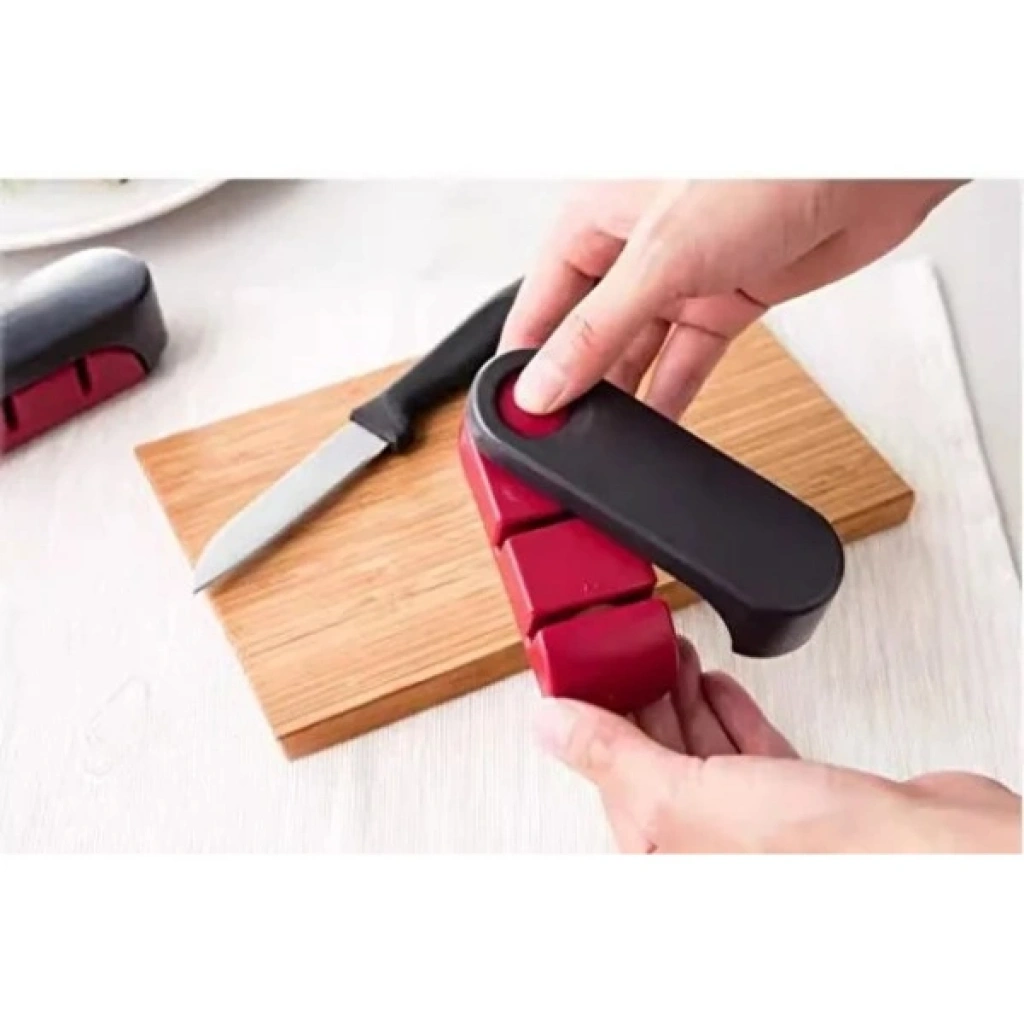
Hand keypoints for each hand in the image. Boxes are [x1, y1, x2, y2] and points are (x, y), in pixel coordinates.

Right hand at [501, 179, 964, 417]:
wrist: (866, 168)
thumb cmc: (764, 170)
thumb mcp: (658, 259)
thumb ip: (596, 332)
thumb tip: (543, 385)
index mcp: (596, 222)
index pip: (538, 304)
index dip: (525, 359)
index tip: (515, 411)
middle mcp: (634, 251)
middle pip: (586, 334)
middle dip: (575, 384)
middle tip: (558, 436)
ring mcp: (682, 278)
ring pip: (636, 352)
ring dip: (623, 397)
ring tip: (601, 443)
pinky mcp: (727, 301)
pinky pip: (686, 360)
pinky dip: (673, 396)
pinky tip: (655, 429)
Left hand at [533, 637, 1020, 852]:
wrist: (934, 855)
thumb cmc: (823, 856)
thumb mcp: (684, 796)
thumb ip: (614, 756)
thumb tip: (550, 726)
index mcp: (667, 861)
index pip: (611, 780)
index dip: (597, 719)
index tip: (589, 670)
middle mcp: (710, 851)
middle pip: (656, 761)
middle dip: (643, 698)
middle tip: (631, 649)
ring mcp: (762, 827)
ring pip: (703, 753)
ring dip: (683, 699)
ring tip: (669, 655)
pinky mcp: (808, 802)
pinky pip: (751, 751)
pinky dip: (729, 714)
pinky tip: (716, 685)